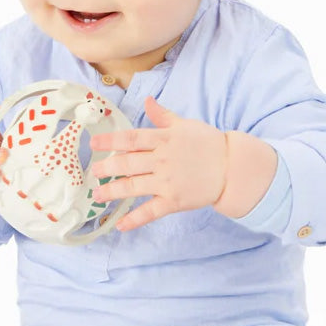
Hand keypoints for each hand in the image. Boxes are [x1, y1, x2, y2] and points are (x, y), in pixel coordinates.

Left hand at [89, 97, 226, 231]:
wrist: (232, 167)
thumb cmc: (209, 143)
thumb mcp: (185, 125)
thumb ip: (163, 116)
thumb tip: (147, 100)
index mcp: (164, 139)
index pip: (131, 139)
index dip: (110, 141)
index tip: (94, 145)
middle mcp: (162, 160)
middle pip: (127, 163)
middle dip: (106, 168)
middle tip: (93, 173)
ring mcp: (167, 182)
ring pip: (133, 187)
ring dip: (112, 191)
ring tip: (98, 195)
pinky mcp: (174, 201)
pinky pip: (150, 212)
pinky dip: (134, 220)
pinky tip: (120, 225)